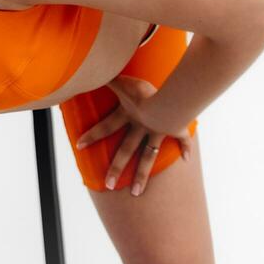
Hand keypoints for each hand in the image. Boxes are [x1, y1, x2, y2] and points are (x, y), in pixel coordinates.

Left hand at [73, 75, 194, 195]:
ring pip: (149, 157)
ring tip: (136, 193)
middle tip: (108, 185)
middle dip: (116, 168)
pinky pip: (182, 140)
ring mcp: (159, 132)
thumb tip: (86, 69)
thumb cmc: (145, 90)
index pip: (106, 126)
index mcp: (128, 115)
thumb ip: (107, 76)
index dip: (92, 134)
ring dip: (142, 175)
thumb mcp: (123, 80)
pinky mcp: (177, 130)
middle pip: (126, 151)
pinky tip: (186, 160)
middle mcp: (141, 127)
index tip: (78, 146)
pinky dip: (185, 149)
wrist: (169, 103)